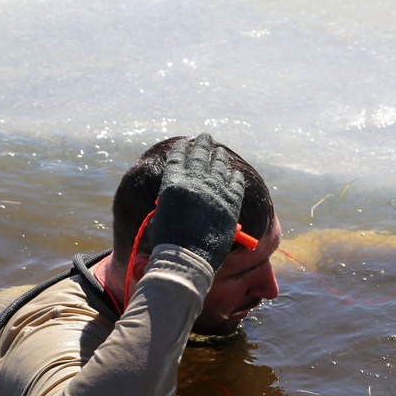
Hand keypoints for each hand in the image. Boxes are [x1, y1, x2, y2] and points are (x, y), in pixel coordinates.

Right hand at [149, 133, 245, 270]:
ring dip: (219, 156)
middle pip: (200, 155)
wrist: (188, 258)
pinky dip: (235, 177)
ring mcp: (215, 190)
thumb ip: (168, 200)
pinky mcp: (231, 202)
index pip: (177, 157)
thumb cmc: (168, 242)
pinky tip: (234, 174)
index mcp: (174, 183)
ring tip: (219, 151)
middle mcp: (195, 181)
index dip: (182, 148)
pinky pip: (236, 183)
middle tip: (205, 137)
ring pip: (219, 165)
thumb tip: (174, 195)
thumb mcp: (160, 214)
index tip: (185, 143)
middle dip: (202, 144)